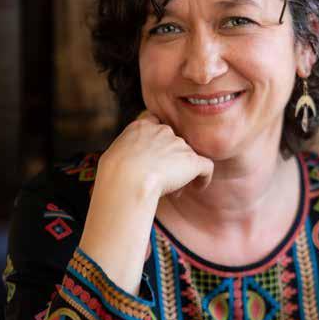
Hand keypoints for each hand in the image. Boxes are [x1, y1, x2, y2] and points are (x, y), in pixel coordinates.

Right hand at [98, 109, 213, 204]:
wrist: (128, 179)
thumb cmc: (114, 174)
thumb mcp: (112, 156)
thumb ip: (126, 153)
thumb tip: (128, 165)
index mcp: (141, 127)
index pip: (156, 126)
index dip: (158, 144)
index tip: (155, 160)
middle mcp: (162, 131)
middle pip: (173, 144)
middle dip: (170, 161)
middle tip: (163, 181)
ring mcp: (179, 144)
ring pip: (186, 157)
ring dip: (182, 173)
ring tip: (173, 192)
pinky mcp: (192, 160)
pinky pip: (206, 167)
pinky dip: (203, 177)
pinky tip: (197, 187)